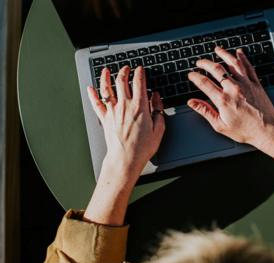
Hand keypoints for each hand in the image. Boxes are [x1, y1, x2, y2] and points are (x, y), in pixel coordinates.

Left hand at [87, 66, 164, 183]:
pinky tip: (90, 88)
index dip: (139, 73)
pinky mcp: (105, 119)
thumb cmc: (142, 147)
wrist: (125, 159)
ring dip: (106, 77)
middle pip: (121, 82)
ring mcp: (113, 111)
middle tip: (126, 68)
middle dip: (124, 71)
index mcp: (139, 107)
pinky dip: (92, 94)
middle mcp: (124, 106)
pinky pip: (96, 104)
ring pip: (106, 89)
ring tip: (106, 70)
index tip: (140, 69)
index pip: (139, 83)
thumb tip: (156, 97)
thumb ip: (158, 110)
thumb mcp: (159, 129)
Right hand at [187, 47, 273, 148]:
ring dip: (224, 54)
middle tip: (200, 62)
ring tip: (217, 50)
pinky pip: (248, 67)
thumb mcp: (220, 125)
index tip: (191, 74)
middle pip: (216, 70)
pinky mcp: (256, 84)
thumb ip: (205, 111)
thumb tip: (192, 103)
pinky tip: (239, 53)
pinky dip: (243, 58)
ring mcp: (246, 84)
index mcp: (223, 100)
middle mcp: (234, 89)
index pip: (204, 83)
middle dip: (205, 63)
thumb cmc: (245, 130)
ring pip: (233, 64)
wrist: (267, 130)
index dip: (195, 76)